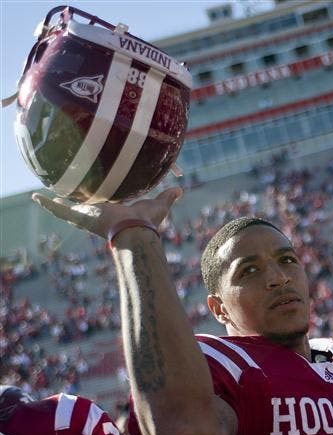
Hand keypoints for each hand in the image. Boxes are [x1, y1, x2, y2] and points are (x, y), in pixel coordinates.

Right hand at [31, 187, 181, 239]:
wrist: (135, 231)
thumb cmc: (147, 222)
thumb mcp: (158, 205)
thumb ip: (167, 197)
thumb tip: (179, 189)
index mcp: (114, 211)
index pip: (104, 204)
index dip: (99, 200)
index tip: (96, 195)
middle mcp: (98, 214)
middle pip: (82, 208)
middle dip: (73, 203)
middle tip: (63, 195)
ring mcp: (86, 215)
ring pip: (67, 209)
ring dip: (55, 204)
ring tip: (42, 196)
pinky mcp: (79, 215)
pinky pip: (59, 210)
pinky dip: (47, 204)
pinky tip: (35, 197)